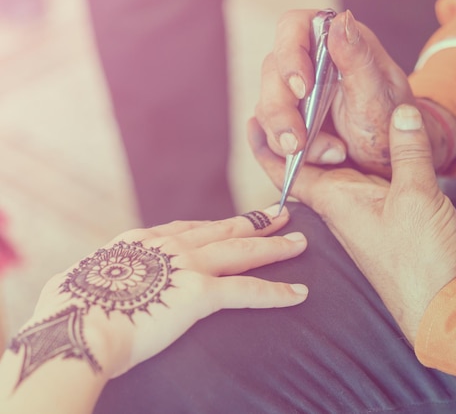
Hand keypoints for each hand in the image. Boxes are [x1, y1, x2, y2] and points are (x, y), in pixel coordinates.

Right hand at [11, 206, 307, 382]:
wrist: (76, 328)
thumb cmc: (69, 311)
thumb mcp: (84, 280)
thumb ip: (103, 276)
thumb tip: (99, 284)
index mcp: (144, 241)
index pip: (190, 227)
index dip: (217, 223)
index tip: (233, 220)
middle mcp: (171, 245)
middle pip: (225, 229)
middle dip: (255, 221)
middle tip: (280, 212)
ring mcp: (189, 266)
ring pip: (243, 250)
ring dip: (274, 246)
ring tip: (299, 241)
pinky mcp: (201, 292)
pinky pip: (249, 290)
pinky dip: (277, 292)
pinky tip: (300, 294)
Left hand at [250, 104, 455, 340]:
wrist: (447, 302)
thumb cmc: (421, 260)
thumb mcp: (416, 197)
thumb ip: (408, 153)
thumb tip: (402, 112)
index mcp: (336, 200)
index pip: (288, 170)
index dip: (268, 146)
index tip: (255, 118)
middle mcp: (344, 204)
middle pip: (314, 161)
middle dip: (306, 129)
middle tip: (305, 90)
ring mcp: (367, 209)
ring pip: (344, 166)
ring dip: (338, 138)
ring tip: (337, 100)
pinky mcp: (392, 213)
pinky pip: (373, 175)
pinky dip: (372, 152)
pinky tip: (385, 135)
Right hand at [256, 9, 415, 176]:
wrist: (391, 159)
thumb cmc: (392, 121)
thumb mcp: (379, 95)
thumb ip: (359, 60)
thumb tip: (341, 21)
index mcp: (334, 43)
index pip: (294, 28)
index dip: (290, 54)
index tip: (302, 87)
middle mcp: (309, 63)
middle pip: (272, 72)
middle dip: (281, 110)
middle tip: (297, 141)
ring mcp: (295, 92)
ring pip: (266, 105)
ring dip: (285, 135)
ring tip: (329, 153)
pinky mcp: (289, 119)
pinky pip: (271, 131)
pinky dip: (288, 148)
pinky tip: (317, 156)